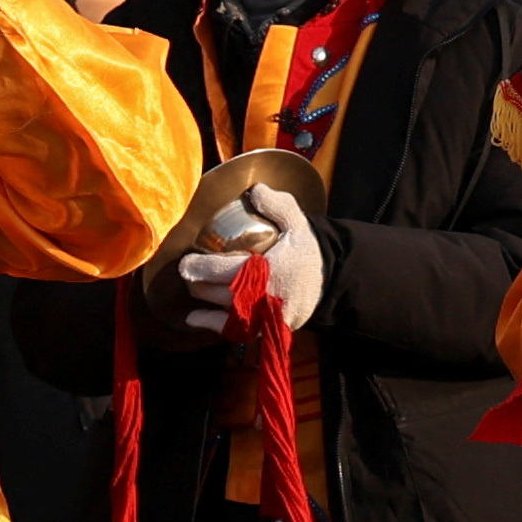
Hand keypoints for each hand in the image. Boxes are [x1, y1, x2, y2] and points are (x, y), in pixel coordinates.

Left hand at [177, 181, 323, 337]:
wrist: (334, 280)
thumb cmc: (309, 250)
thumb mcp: (298, 223)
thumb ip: (277, 205)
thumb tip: (254, 189)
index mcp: (269, 271)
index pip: (224, 271)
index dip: (200, 268)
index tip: (186, 261)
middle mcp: (265, 298)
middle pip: (218, 294)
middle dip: (197, 284)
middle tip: (187, 272)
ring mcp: (266, 317)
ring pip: (223, 314)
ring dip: (204, 303)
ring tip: (192, 290)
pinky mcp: (269, 329)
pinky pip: (235, 331)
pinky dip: (214, 325)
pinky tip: (196, 318)